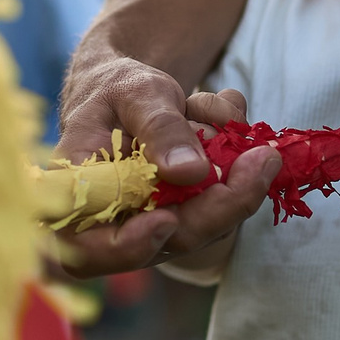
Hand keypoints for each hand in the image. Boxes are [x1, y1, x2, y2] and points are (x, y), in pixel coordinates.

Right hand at [52, 57, 280, 276]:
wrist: (130, 92)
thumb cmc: (118, 89)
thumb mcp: (136, 92)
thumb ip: (159, 128)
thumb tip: (189, 173)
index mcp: (75, 196)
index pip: (87, 250)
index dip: (127, 246)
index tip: (165, 221)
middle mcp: (111, 225)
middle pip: (168, 241)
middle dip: (223, 204)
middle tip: (264, 157)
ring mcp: (150, 228)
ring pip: (206, 229)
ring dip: (235, 178)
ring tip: (225, 113)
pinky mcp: (184, 221)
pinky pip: (222, 210)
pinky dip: (238, 170)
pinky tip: (228, 125)